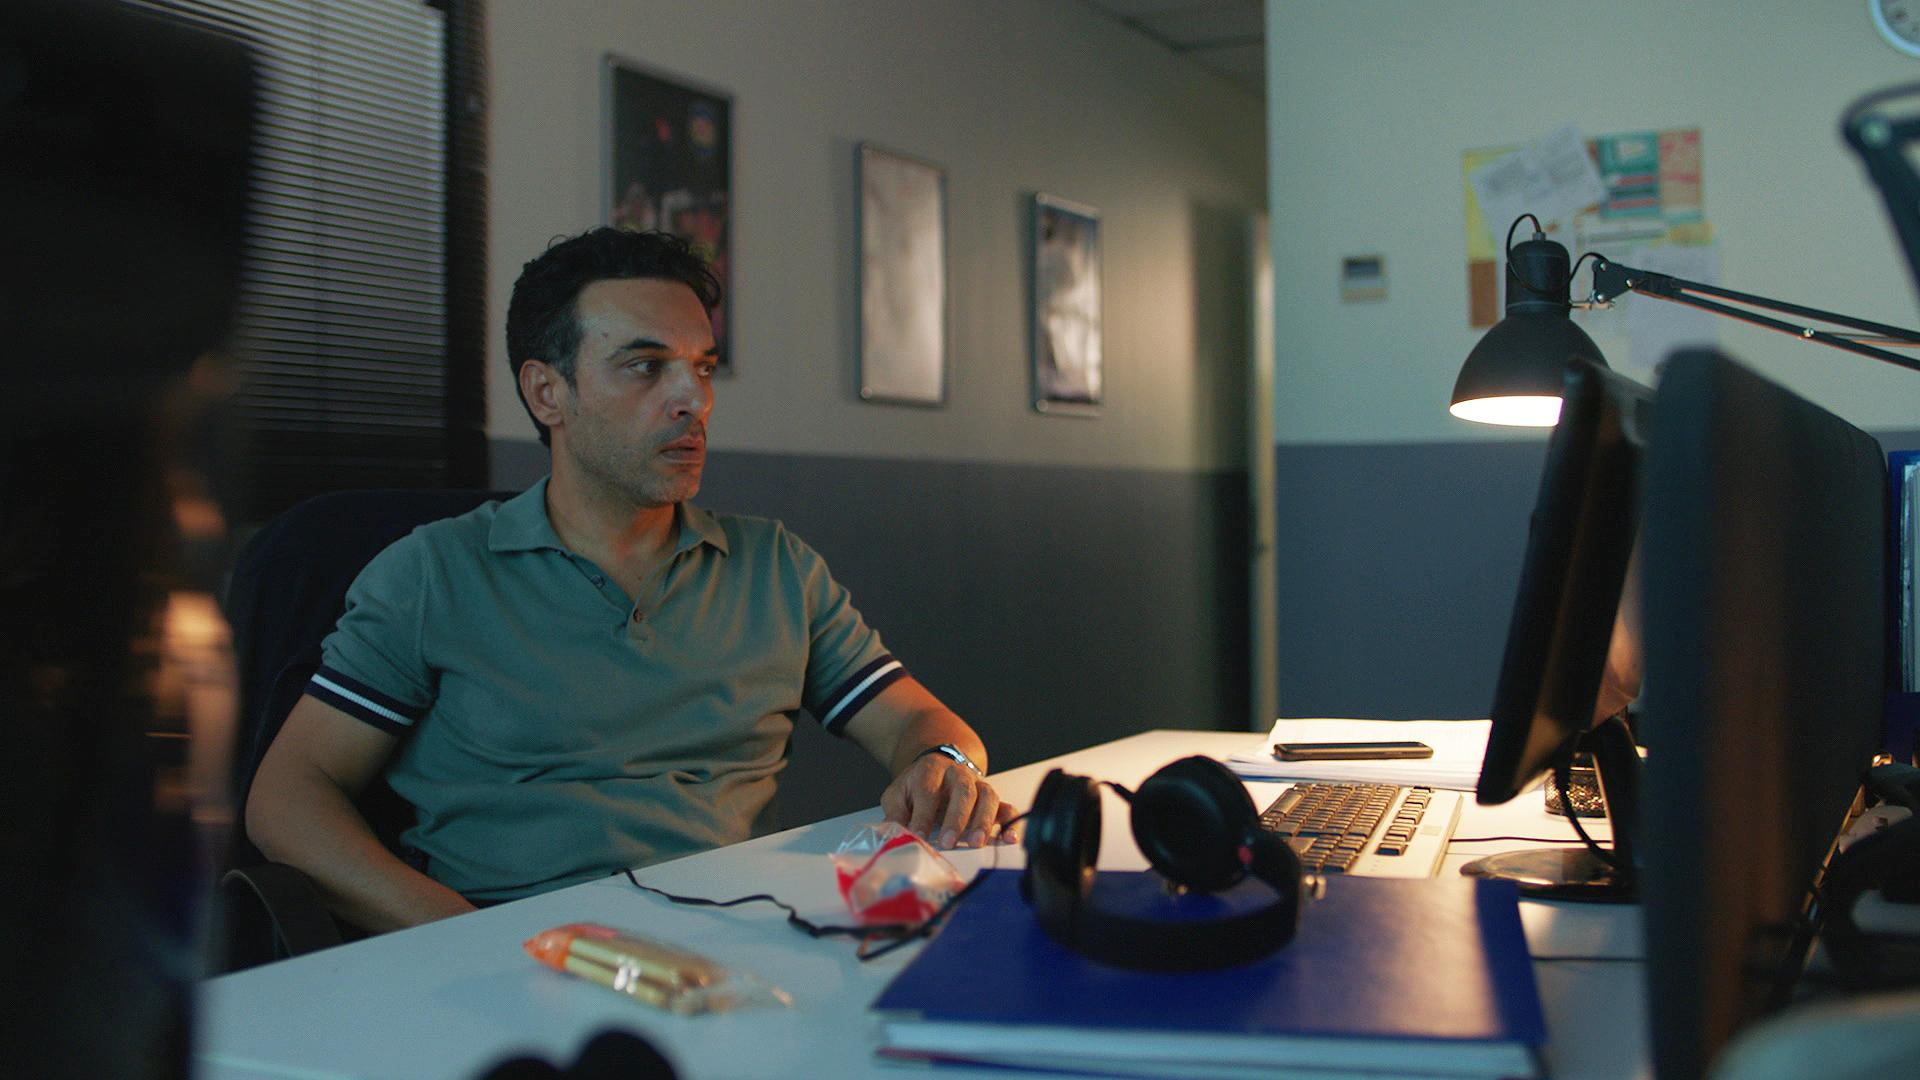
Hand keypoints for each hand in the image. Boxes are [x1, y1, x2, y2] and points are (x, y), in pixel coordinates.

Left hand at [881, 753, 1020, 848]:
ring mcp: (978, 784)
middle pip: (963, 791)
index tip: (919, 836)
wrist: (939, 767)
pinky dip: (1010, 822)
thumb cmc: (918, 786)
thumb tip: (890, 834)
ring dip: (983, 820)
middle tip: (948, 842)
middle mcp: (958, 774)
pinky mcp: (991, 798)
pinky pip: (1006, 807)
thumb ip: (895, 812)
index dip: (923, 814)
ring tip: (975, 842)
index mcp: (931, 770)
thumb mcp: (898, 793)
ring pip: (988, 797)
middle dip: (956, 818)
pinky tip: (1009, 838)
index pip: (928, 791)